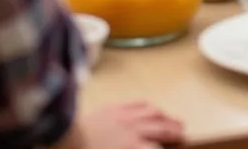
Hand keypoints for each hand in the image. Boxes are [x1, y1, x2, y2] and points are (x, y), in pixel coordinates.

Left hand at [59, 102, 182, 147]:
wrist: (65, 137)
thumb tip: (149, 146)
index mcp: (134, 147)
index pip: (157, 148)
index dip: (167, 147)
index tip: (178, 144)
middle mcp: (134, 130)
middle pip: (160, 128)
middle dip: (174, 130)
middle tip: (183, 131)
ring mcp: (124, 116)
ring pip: (151, 113)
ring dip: (165, 116)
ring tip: (172, 119)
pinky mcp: (112, 108)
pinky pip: (135, 104)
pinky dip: (147, 106)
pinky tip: (151, 107)